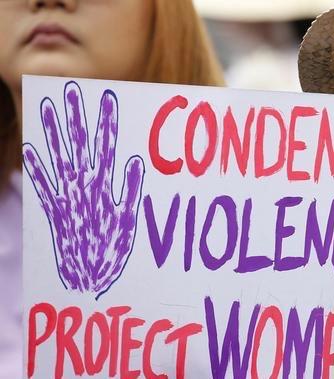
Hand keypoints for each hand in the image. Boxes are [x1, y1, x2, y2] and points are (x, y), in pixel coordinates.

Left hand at [23, 81, 144, 298]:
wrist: (85, 281)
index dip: (107, 121)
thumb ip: (131, 189)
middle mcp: (82, 188)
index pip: (106, 147)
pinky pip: (40, 184)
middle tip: (71, 91)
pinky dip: (34, 167)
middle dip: (76, 117)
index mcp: (103, 188)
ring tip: (50, 107)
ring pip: (58, 157)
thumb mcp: (128, 222)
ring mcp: (64, 198)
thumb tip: (136, 160)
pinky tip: (28, 148)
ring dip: (54, 132)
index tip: (107, 97)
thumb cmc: (112, 253)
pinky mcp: (51, 210)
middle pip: (78, 145)